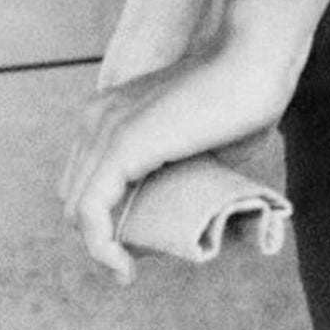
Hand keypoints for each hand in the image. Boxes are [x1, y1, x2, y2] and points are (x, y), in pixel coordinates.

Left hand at [59, 26, 304, 282]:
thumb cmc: (245, 103)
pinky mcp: (119, 146)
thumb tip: (208, 224)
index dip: (106, 220)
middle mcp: (97, 119)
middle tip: (140, 260)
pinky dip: (101, 247)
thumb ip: (193, 182)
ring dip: (104, 247)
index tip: (141, 248)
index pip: (86, 181)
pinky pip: (90, 212)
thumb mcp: (209, 156)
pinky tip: (124, 270)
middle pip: (75, 199)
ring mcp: (104, 130)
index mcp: (112, 116)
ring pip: (79, 211)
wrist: (254, 59)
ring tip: (132, 269)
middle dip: (102, 235)